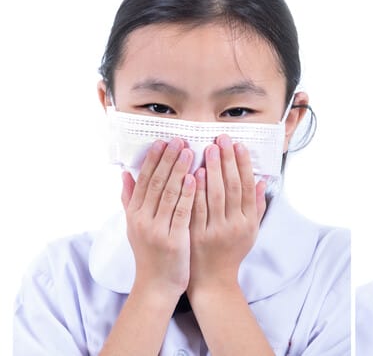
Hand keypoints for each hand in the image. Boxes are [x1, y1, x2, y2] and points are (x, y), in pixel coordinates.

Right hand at [121, 138, 195, 298]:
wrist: (157, 285)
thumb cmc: (151, 253)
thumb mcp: (135, 225)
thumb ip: (130, 199)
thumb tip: (126, 172)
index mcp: (134, 215)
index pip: (143, 181)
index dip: (153, 160)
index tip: (162, 141)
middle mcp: (142, 220)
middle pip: (155, 184)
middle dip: (167, 160)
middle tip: (178, 139)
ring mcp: (157, 230)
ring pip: (168, 195)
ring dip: (179, 171)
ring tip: (189, 151)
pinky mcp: (173, 240)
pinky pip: (181, 213)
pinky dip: (187, 194)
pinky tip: (195, 178)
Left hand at [188, 134, 265, 294]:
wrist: (212, 281)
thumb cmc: (231, 252)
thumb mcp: (250, 231)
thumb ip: (257, 206)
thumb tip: (262, 180)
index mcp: (249, 222)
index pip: (248, 187)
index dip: (244, 165)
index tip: (239, 146)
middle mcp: (235, 225)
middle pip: (232, 187)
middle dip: (227, 161)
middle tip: (222, 139)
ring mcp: (215, 231)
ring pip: (215, 196)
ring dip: (212, 170)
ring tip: (208, 149)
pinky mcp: (197, 235)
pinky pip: (196, 209)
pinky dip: (195, 190)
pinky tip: (193, 173)